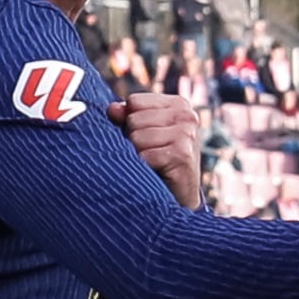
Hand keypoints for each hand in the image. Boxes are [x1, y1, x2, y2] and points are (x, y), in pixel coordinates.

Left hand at [110, 93, 202, 209]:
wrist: (180, 197)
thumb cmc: (159, 162)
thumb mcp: (144, 133)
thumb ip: (127, 117)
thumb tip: (112, 108)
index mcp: (178, 104)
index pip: (134, 101)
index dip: (130, 121)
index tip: (144, 137)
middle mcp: (186, 115)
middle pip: (134, 119)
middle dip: (133, 139)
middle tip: (149, 154)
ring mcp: (186, 134)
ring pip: (137, 137)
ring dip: (138, 154)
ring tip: (152, 163)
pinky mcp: (182, 154)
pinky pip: (144, 155)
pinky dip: (143, 167)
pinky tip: (154, 172)